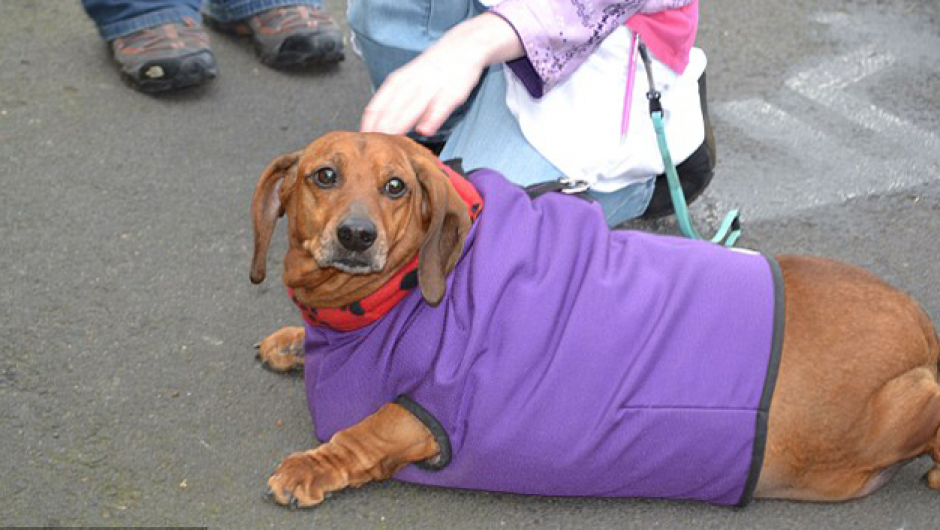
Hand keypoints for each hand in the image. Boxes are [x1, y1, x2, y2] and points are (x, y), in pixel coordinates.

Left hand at [360, 13, 523, 137]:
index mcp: (398, 82)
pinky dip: (432, 118)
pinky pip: (440, 106)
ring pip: (412, 107)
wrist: (463, 45)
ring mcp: (432, 86)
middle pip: (391, 109)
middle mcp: (411, 83)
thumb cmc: (432, 68)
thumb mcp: (407, 80)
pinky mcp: (452, 91)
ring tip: (391, 142)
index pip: (376, 106)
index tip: (363, 142)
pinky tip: (425, 130)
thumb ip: (395, 102)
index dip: (368, 125)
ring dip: (401, 125)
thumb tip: (379, 126)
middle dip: (381, 129)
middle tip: (373, 148)